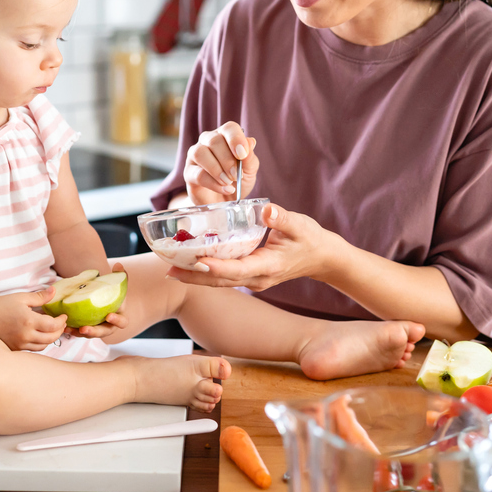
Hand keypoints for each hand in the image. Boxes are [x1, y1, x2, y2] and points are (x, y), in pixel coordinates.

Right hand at [0, 287, 67, 350]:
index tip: (64, 316)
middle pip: (51, 338)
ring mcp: (20, 344)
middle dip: (60, 331)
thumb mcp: (21, 298)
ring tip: (52, 329)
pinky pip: (33, 349)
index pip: (53, 326)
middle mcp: (25, 335)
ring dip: (51, 338)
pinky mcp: (15, 348)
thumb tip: (54, 291)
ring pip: (43, 346)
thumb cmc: (1, 305)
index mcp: (29, 321)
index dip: (62, 321)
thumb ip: (40, 297)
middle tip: (61, 323)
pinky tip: (40, 334)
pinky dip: (40, 343)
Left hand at [66, 264, 129, 339]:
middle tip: (84, 328)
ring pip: (90, 335)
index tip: (109, 316)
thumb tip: (118, 264)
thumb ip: (118, 276)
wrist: (102, 300)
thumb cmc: (110, 294)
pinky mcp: (87, 330)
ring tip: (70, 330)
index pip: (122, 322)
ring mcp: (98, 330)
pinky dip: (73, 332)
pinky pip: (80, 333)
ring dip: (80, 333)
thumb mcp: (115, 285)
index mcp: (119, 317)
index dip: (117, 321)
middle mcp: (109, 326)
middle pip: (104, 332)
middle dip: (94, 332)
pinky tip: (65, 328)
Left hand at [167, 202, 331, 290]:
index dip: (217, 267)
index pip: (238, 269)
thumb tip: (266, 209)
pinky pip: (225, 278)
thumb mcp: (300, 225)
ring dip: (196, 277)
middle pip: (221, 280)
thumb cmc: (311, 239)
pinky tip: (189, 266)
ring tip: (170, 269)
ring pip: (220, 282)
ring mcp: (254, 280)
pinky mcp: (251, 276)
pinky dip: (206, 273)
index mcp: (268, 266)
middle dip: (195, 276)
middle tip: (169, 270)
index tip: (197, 261)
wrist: (322, 258)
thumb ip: (282, 218)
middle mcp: (258, 278)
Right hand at [184, 121, 258, 205]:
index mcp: (225, 136)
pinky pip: (197, 173)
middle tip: (236, 175)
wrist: (225, 201)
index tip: (242, 154)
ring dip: (217, 169)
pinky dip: (213, 183)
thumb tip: (250, 142)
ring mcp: (195, 156)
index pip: (229, 128)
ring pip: (200, 153)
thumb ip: (249, 157)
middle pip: (214, 140)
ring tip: (228, 182)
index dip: (235, 139)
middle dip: (227, 160)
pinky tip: (224, 189)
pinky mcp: (188, 172)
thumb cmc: (237, 181)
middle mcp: (207, 141)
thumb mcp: (249, 171)